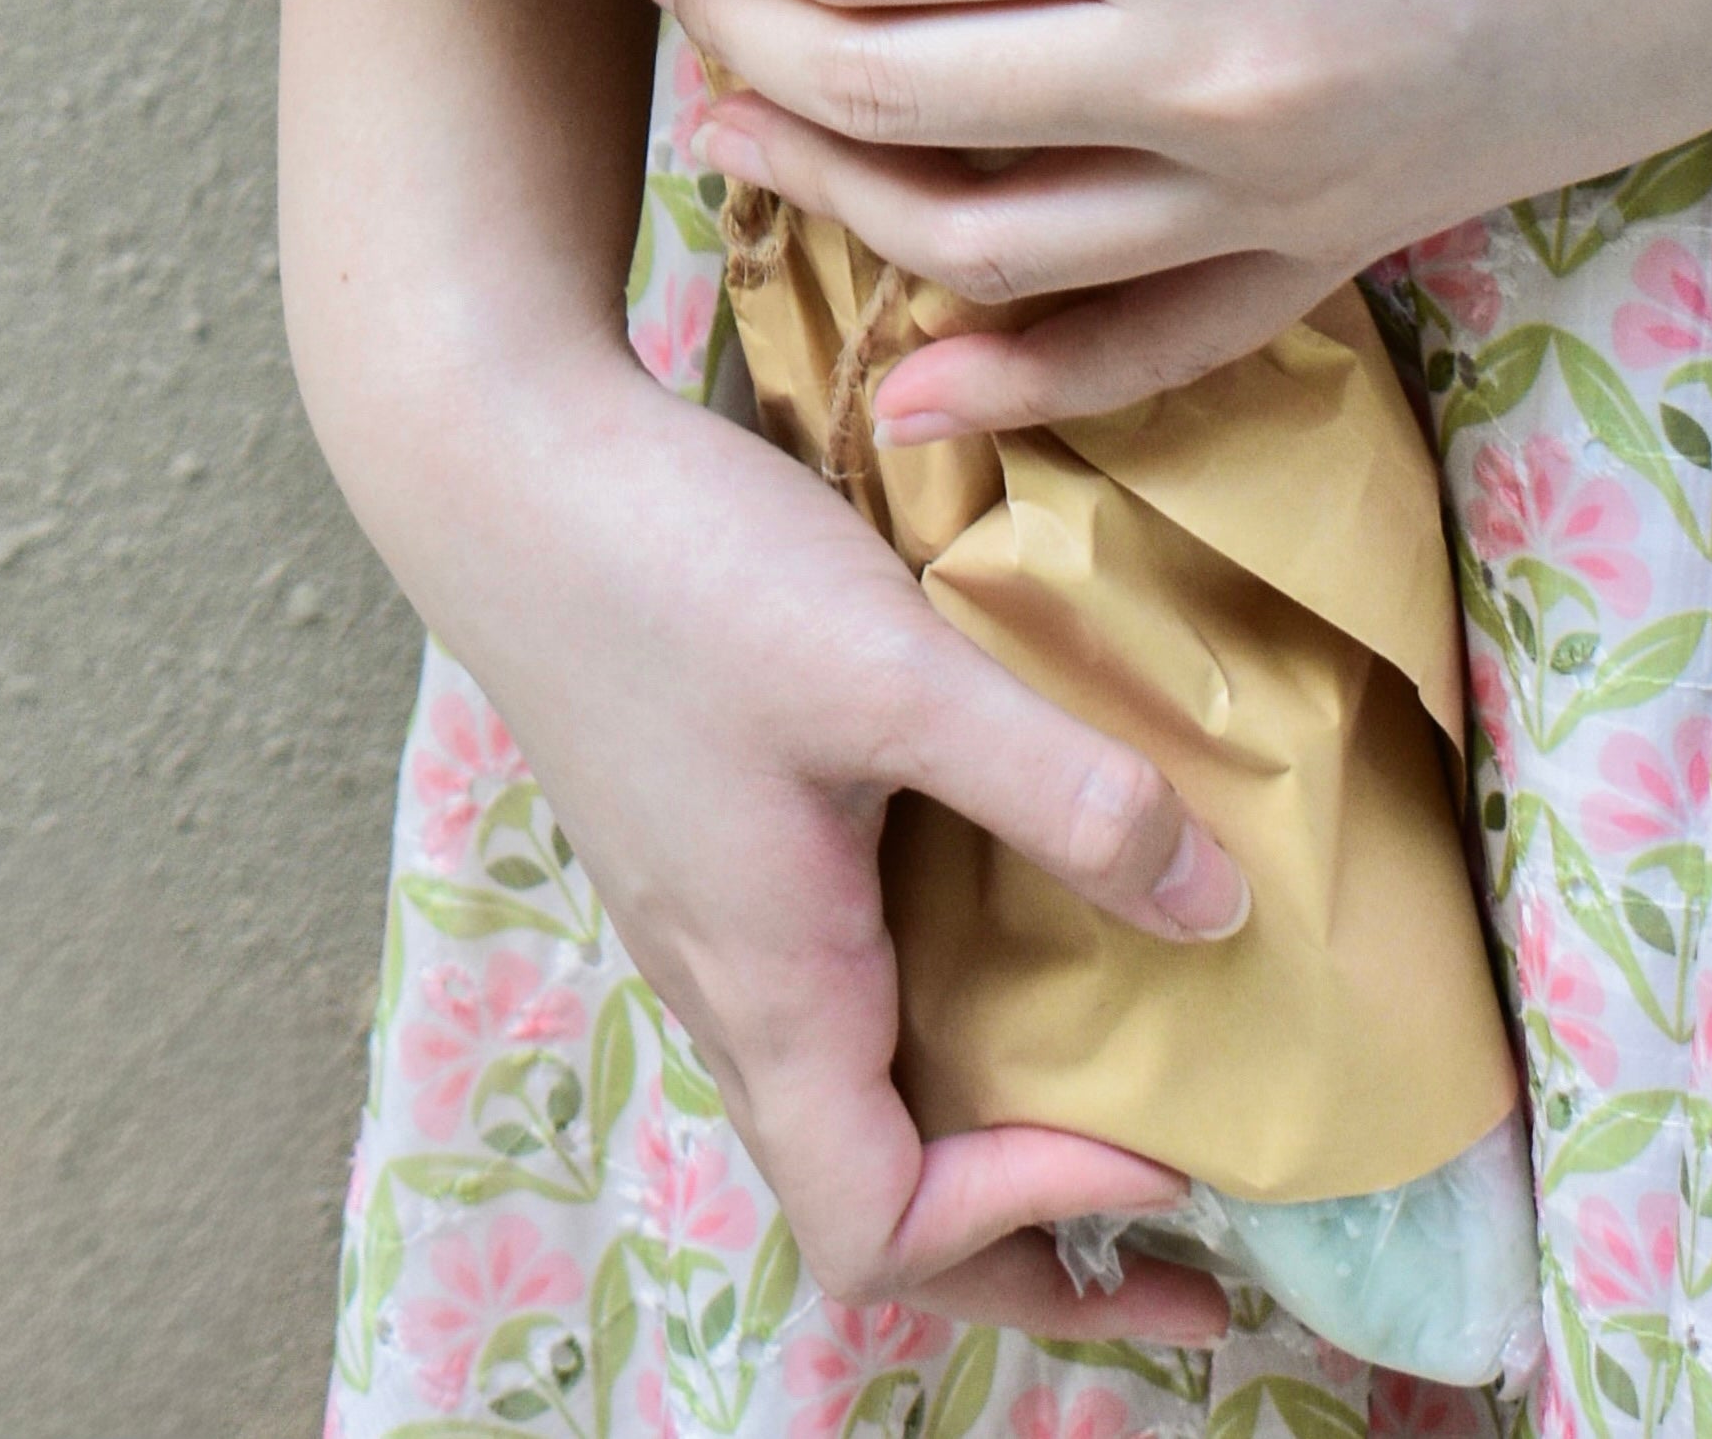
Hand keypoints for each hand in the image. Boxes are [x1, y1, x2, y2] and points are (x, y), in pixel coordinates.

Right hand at [364, 309, 1248, 1345]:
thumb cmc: (674, 569)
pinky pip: (820, 998)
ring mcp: (701, 914)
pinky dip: (929, 1024)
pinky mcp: (696, 838)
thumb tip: (1218, 912)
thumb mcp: (889, 669)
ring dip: (978, 1137)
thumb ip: (1058, 789)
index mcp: (772, 987)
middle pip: (867, 1202)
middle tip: (1180, 1246)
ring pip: (842, 1100)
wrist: (493, 456)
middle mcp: (726, 985)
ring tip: (1108, 1092)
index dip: (1029, 1229)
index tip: (1151, 1147)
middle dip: (1028, 1254)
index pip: (882, 1236)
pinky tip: (992, 916)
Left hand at [619, 0, 1711, 434]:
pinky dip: (1010, 384)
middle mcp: (1199, 75)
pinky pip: (1144, 345)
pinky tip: (901, 385)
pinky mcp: (1344, 245)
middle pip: (880, 94)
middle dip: (731, 24)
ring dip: (819, 188)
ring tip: (727, 114)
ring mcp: (1273, 186)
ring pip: (972, 243)